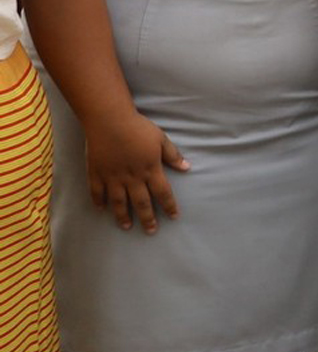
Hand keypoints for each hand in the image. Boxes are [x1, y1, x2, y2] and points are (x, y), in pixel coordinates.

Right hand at [83, 109, 189, 232]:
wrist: (109, 120)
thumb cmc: (138, 127)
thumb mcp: (161, 139)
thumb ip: (173, 155)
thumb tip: (187, 168)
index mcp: (150, 169)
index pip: (163, 193)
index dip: (169, 206)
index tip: (174, 216)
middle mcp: (132, 177)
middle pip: (141, 203)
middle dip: (148, 218)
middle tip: (151, 231)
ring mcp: (112, 177)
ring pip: (118, 202)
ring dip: (123, 216)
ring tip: (126, 227)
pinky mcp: (96, 173)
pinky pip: (96, 192)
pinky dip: (98, 202)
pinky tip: (101, 210)